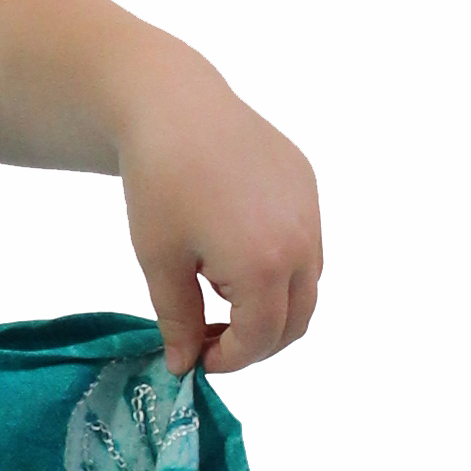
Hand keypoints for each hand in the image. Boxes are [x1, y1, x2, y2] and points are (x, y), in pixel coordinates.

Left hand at [116, 64, 321, 375]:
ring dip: (271, 304)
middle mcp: (302, 240)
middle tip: (212, 340)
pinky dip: (280, 265)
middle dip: (257, 341)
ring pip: (307, 283)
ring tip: (218, 293)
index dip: (230, 359)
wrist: (174, 106)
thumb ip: (179, 321)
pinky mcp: (307, 184)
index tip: (198, 359)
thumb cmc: (159, 184)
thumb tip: (185, 365)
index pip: (262, 338)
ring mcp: (311, 209)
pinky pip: (306, 242)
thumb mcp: (160, 262)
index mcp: (264, 265)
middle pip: (297, 319)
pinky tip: (234, 251)